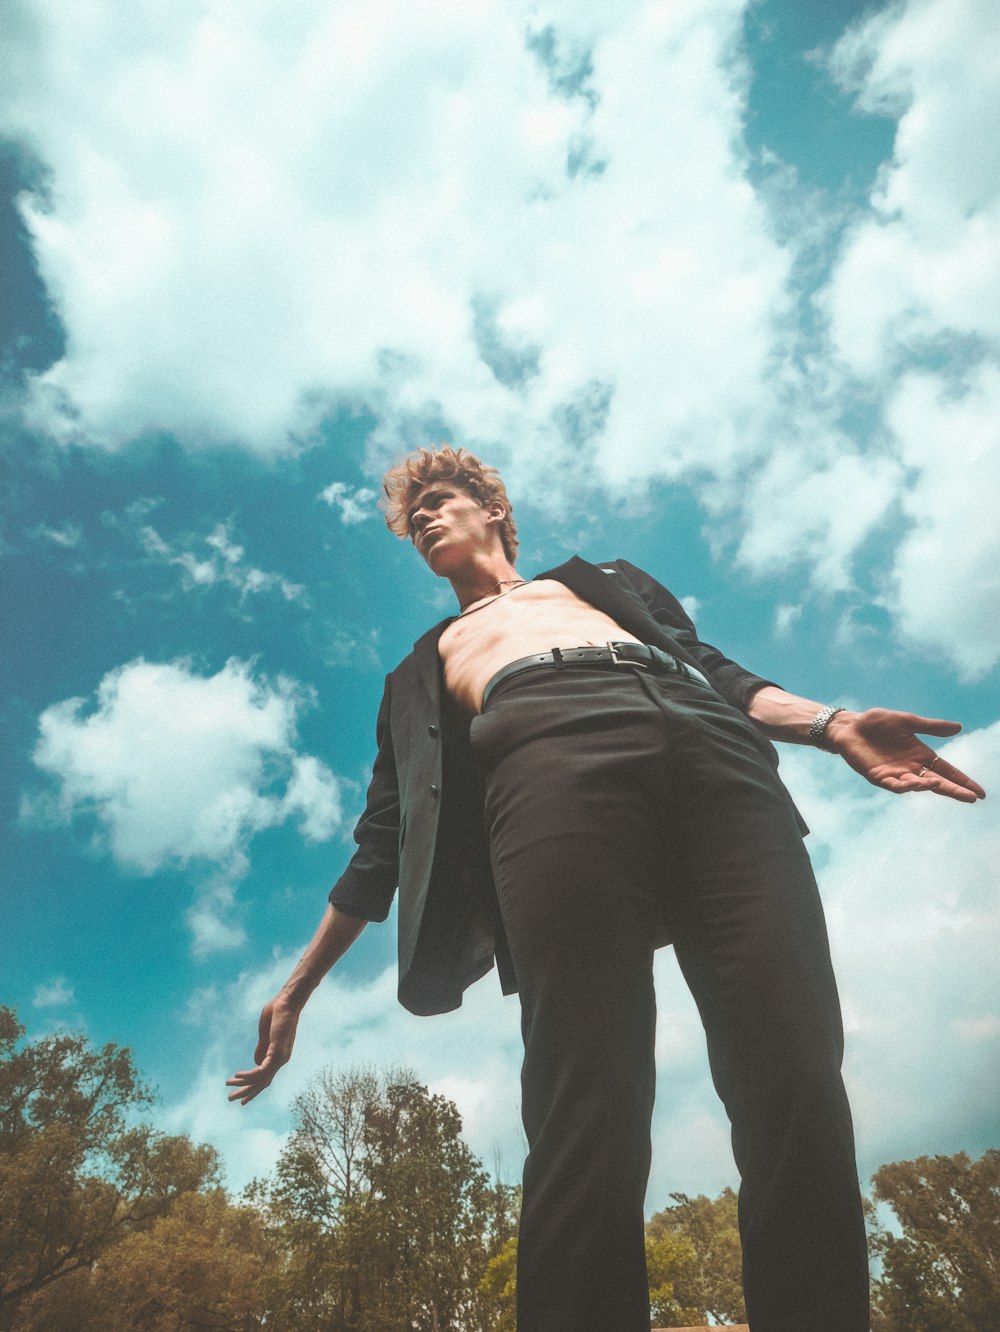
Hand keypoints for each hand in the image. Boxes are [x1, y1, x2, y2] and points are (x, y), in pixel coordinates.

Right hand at [226, 993, 300, 1105]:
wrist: (288, 1000)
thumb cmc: (278, 1012)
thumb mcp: (266, 1033)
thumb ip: (262, 1047)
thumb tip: (256, 1062)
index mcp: (278, 1055)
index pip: (264, 1077)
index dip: (252, 1086)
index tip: (240, 1095)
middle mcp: (281, 1059)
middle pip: (262, 1083)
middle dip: (247, 1092)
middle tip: (231, 1100)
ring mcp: (280, 1056)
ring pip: (260, 1078)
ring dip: (244, 1084)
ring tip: (228, 1086)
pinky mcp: (278, 1051)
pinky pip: (261, 1070)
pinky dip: (249, 1075)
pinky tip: (237, 1075)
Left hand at [826, 709, 985, 803]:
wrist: (849, 725)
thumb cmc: (876, 723)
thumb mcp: (907, 721)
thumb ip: (930, 727)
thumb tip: (959, 728)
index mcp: (920, 755)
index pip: (947, 771)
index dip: (962, 781)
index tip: (980, 793)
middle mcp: (911, 768)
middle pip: (937, 782)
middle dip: (954, 790)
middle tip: (972, 798)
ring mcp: (895, 774)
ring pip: (916, 785)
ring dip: (928, 786)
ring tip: (940, 784)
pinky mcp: (878, 777)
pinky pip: (894, 785)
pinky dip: (905, 785)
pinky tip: (915, 783)